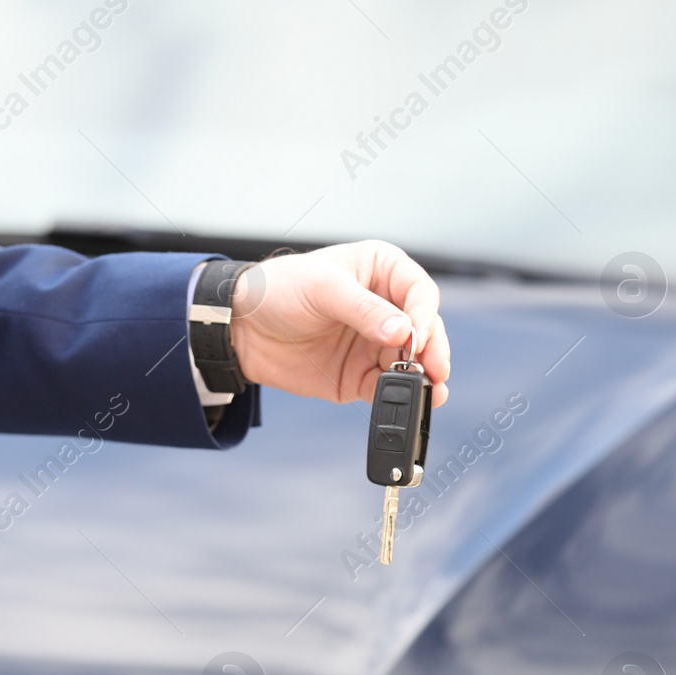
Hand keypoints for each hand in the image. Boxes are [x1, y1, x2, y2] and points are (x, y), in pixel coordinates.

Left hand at [227, 240, 449, 407]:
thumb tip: (403, 332)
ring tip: (430, 392)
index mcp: (382, 272)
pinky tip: (410, 402)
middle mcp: (386, 308)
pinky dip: (400, 397)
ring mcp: (376, 344)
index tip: (416, 337)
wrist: (241, 329)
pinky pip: (388, 388)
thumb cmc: (278, 289)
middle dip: (432, 351)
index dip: (424, 316)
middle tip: (434, 370)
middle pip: (425, 331)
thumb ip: (364, 310)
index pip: (420, 292)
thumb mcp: (322, 288)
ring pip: (414, 363)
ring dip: (424, 378)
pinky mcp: (361, 375)